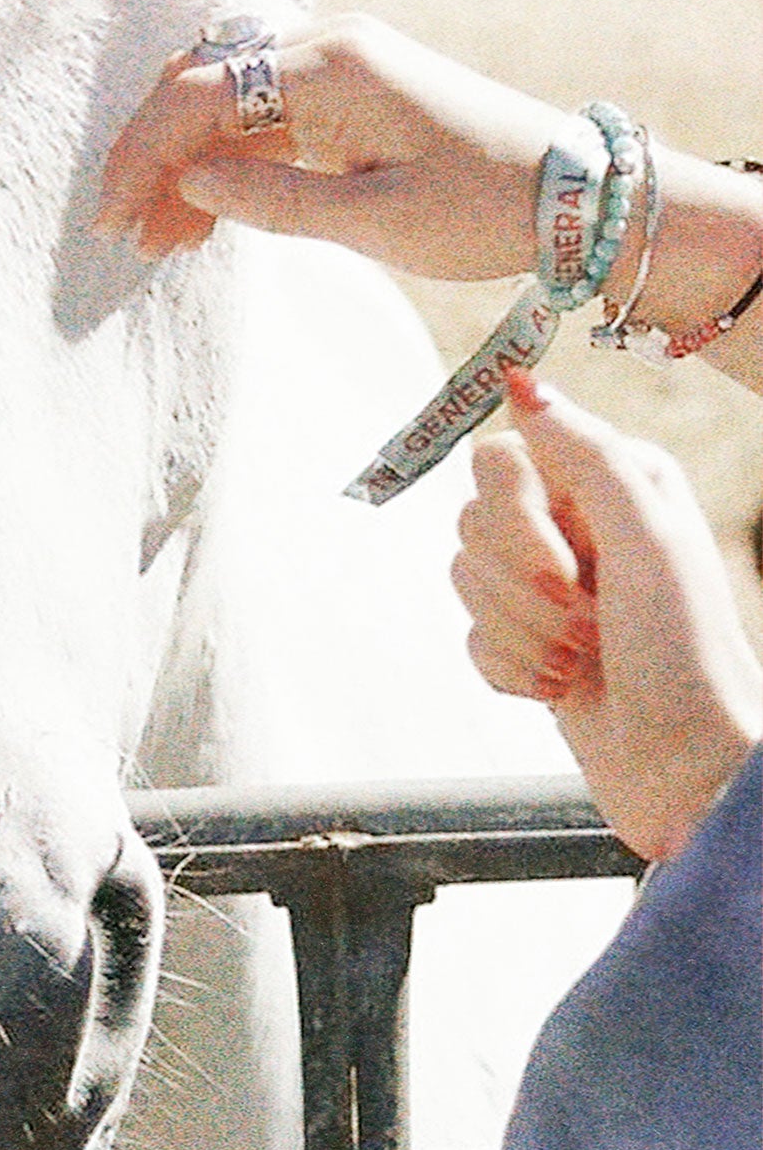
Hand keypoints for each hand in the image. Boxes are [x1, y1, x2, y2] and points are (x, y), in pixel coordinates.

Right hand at [95, 13, 568, 276]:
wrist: (577, 197)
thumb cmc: (486, 209)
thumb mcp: (376, 222)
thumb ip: (271, 199)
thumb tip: (184, 181)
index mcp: (336, 67)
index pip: (201, 95)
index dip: (142, 155)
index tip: (113, 218)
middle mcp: (328, 48)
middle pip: (200, 86)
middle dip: (150, 157)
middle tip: (125, 232)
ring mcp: (336, 67)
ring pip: (222, 104)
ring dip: (181, 166)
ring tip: (161, 242)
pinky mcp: (344, 95)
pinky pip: (257, 120)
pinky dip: (221, 165)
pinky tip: (200, 218)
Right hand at [454, 368, 761, 860]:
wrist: (685, 767)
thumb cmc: (684, 653)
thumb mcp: (647, 536)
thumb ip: (584, 452)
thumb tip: (519, 381)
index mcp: (611, 482)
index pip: (499, 458)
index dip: (516, 516)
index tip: (564, 565)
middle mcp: (577, 523)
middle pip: (472, 519)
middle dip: (520, 587)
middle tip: (585, 622)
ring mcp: (548, 585)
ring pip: (463, 577)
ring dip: (520, 633)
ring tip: (580, 662)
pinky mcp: (524, 641)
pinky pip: (469, 635)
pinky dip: (511, 668)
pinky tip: (560, 688)